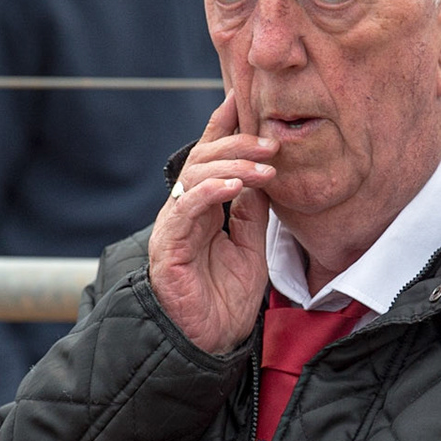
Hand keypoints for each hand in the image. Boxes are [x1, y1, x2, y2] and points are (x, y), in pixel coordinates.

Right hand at [148, 95, 277, 354]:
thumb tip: (261, 172)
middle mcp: (185, 210)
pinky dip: (209, 192)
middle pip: (203, 159)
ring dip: (231, 166)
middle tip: (271, 143)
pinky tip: (233, 186)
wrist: (210, 342)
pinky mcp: (169, 247)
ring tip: (263, 168)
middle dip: (237, 144)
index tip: (241, 98)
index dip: (222, 126)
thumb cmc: (227, 298)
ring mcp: (174, 226)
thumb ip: (252, 210)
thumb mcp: (251, 245)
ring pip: (194, 177)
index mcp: (203, 207)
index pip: (210, 156)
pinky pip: (185, 208)